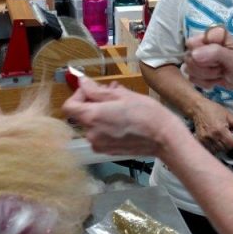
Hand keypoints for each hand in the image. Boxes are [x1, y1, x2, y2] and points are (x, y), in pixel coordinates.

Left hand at [62, 77, 184, 156]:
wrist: (163, 138)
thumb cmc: (146, 114)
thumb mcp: (122, 95)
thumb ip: (97, 90)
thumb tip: (82, 82)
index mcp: (92, 117)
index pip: (69, 106)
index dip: (78, 95)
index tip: (91, 90)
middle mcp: (91, 134)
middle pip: (81, 115)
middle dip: (93, 102)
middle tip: (112, 92)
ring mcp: (99, 145)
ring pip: (92, 124)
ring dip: (101, 112)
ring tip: (120, 104)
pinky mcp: (108, 151)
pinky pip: (100, 134)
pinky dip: (106, 125)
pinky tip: (123, 118)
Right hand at [185, 26, 232, 98]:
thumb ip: (215, 53)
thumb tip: (193, 54)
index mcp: (213, 34)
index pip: (193, 42)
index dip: (203, 55)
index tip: (218, 60)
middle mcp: (204, 43)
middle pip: (189, 56)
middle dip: (206, 68)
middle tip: (221, 68)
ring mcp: (199, 56)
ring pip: (189, 68)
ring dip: (206, 76)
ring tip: (220, 73)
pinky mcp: (197, 69)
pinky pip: (191, 78)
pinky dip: (204, 82)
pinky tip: (215, 80)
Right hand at [192, 100, 232, 154]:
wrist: (197, 108)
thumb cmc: (214, 110)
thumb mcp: (228, 115)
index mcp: (220, 130)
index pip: (231, 144)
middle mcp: (212, 137)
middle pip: (225, 149)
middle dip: (229, 145)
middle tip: (229, 138)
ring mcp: (204, 140)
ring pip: (217, 150)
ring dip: (221, 147)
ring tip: (221, 139)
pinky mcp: (200, 141)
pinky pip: (210, 149)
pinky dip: (214, 147)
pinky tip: (215, 141)